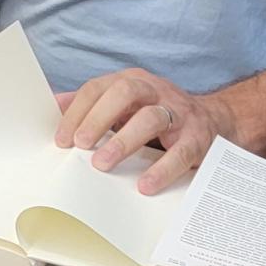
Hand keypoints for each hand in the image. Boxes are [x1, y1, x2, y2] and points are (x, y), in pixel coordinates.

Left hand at [54, 67, 235, 193]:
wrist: (214, 120)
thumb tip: (51, 105)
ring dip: (123, 141)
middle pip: (124, 92)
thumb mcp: (124, 104)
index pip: (98, 88)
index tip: (61, 140)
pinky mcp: (198, 137)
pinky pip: (180, 152)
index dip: (77, 112)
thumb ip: (91, 104)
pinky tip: (145, 185)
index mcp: (132, 80)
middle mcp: (155, 90)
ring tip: (102, 164)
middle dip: (98, 118)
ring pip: (150, 118)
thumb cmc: (157, 114)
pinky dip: (162, 169)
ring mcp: (178, 112)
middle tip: (79, 145)